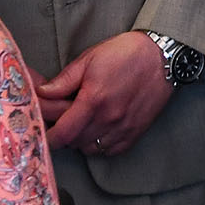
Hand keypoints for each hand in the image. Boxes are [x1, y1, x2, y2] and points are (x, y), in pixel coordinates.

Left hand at [37, 31, 175, 156]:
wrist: (162, 57)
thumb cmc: (125, 54)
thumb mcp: (89, 59)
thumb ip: (64, 80)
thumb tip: (42, 93)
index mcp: (93, 101)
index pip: (63, 133)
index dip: (49, 136)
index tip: (45, 130)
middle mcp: (108, 119)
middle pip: (74, 143)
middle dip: (64, 134)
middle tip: (63, 119)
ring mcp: (123, 128)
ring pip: (91, 149)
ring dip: (81, 140)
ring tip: (82, 123)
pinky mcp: (136, 132)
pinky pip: (110, 151)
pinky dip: (100, 145)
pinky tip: (99, 129)